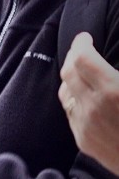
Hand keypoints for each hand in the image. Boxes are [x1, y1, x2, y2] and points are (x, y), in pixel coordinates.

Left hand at [59, 32, 118, 174]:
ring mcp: (85, 125)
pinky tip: (86, 96)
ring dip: (71, 77)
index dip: (81, 44)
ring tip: (83, 71)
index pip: (82, 58)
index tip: (86, 38)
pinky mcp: (83, 141)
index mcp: (113, 91)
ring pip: (65, 92)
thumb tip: (111, 65)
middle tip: (83, 49)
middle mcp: (93, 108)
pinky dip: (75, 99)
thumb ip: (117, 76)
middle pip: (68, 71)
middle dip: (74, 56)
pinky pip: (71, 112)